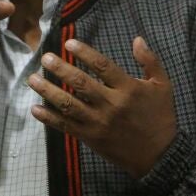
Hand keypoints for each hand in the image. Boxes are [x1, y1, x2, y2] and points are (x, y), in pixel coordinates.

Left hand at [28, 36, 175, 177]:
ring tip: (32, 79)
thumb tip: (137, 39)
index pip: (102, 66)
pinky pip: (66, 126)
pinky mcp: (91, 137)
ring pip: (68, 104)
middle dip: (60, 69)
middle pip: (80, 84)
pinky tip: (35, 109)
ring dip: (48, 91)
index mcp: (128, 89)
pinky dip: (49, 118)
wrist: (159, 156)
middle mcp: (111, 104)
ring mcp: (98, 122)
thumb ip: (150, 61)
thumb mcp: (163, 86)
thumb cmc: (160, 117)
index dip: (85, 53)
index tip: (68, 44)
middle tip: (45, 58)